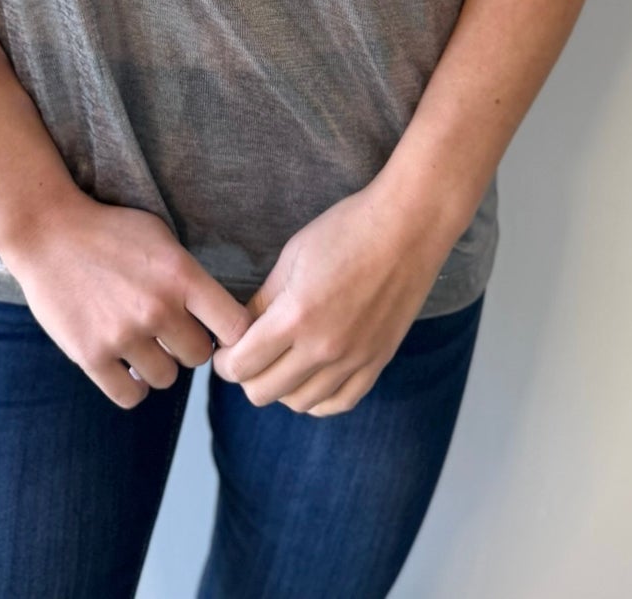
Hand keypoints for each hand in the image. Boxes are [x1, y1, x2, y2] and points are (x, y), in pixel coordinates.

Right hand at [4, 188, 255, 409]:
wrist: (48, 232)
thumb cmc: (109, 232)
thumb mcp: (161, 237)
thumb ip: (190, 275)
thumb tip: (219, 315)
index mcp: (181, 275)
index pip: (235, 327)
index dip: (234, 336)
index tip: (220, 334)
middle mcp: (158, 308)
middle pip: (199, 357)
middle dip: (187, 346)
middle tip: (168, 332)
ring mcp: (124, 335)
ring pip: (166, 379)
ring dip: (157, 366)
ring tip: (141, 343)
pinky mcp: (91, 356)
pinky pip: (131, 396)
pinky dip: (130, 385)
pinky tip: (124, 365)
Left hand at [210, 179, 450, 416]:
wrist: (407, 227)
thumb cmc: (347, 230)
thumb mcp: (292, 256)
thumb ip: (264, 300)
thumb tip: (241, 330)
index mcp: (296, 316)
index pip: (242, 366)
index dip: (224, 363)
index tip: (225, 351)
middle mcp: (324, 347)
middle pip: (264, 393)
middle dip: (246, 377)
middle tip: (247, 355)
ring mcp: (354, 359)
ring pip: (299, 403)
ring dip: (280, 388)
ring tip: (279, 363)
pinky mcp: (377, 362)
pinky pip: (339, 403)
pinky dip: (317, 399)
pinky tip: (310, 379)